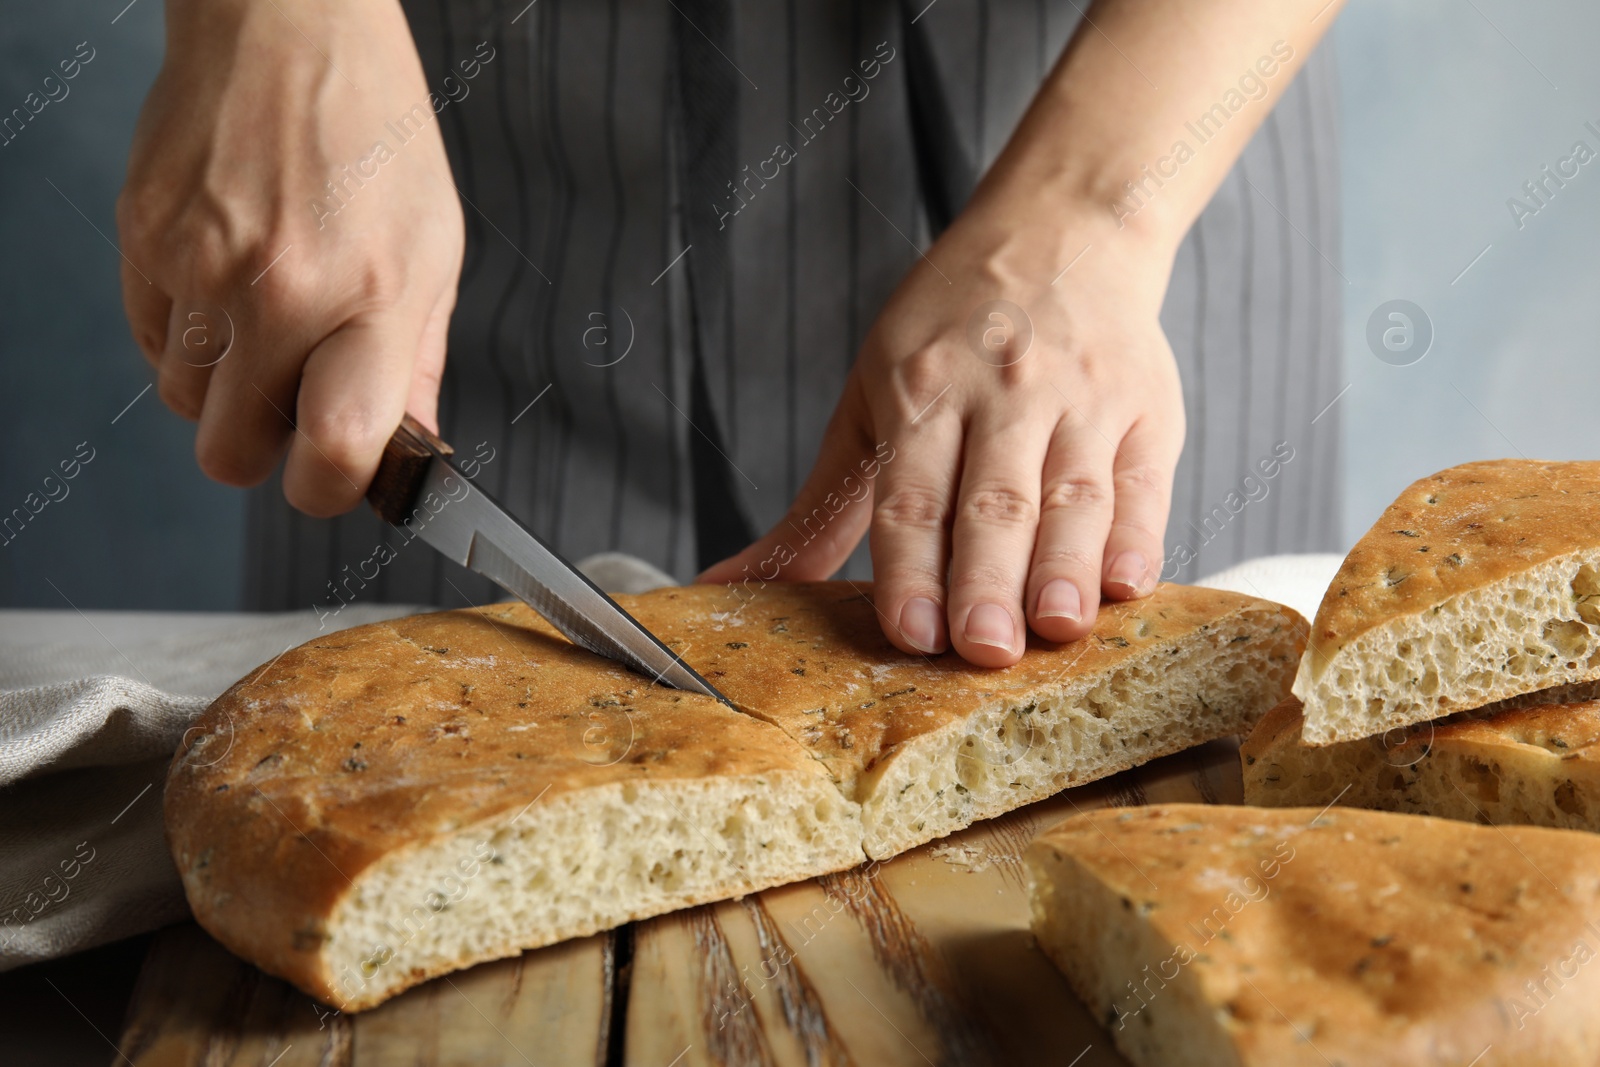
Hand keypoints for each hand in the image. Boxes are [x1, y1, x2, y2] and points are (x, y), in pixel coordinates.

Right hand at [117, 0, 461, 515]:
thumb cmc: (375, 138)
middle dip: (263, 450)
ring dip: (221, 390)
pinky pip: (147, 343)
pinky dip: (182, 337)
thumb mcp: (435, 252)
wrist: (289, 29)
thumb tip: (408, 450)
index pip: (338, 450)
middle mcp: (281, 289)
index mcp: (374, 298)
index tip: (333, 478)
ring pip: (182, 405)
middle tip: (293, 406)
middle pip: (233, 453)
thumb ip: (418, 364)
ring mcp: (201, 265)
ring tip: (264, 322)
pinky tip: (224, 283)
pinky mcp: (143, 238)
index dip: (329, 489)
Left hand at [700, 203, 1183, 667]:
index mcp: (919, 391)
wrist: (1062, 228)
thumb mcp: (869, 404)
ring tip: (1058, 627)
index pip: (911, 495)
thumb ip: (818, 513)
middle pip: (993, 502)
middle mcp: (1000, 393)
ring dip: (1065, 567)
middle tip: (985, 648)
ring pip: (1073, 496)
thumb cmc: (950, 331)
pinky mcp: (1146, 408)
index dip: (910, 568)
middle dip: (987, 580)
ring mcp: (1079, 399)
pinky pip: (1145, 481)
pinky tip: (1128, 582)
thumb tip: (729, 587)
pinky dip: (1140, 534)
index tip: (911, 633)